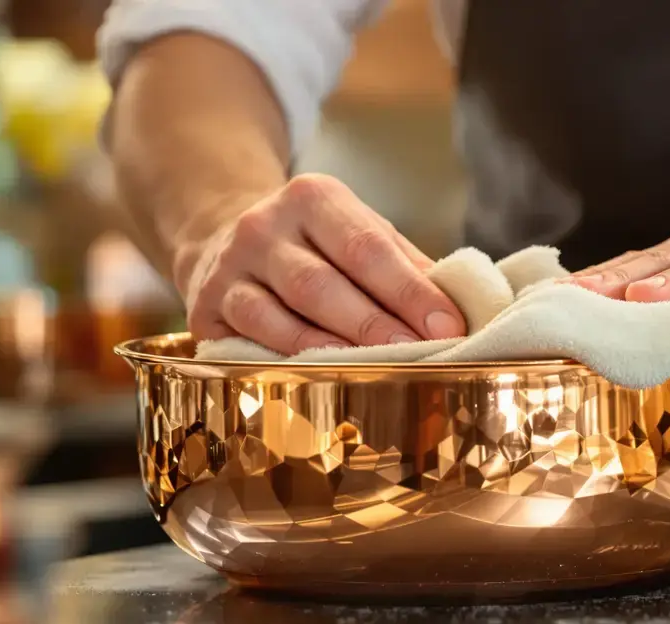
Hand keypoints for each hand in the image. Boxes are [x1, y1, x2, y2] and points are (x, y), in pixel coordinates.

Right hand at [182, 174, 466, 353]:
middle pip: (323, 284)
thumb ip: (405, 266)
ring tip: (377, 374)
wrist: (224, 238)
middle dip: (375, 325)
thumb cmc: (316, 246)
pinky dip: (289, 363)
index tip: (449, 327)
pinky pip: (250, 343)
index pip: (368, 247)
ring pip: (282, 316)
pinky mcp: (206, 308)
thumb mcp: (357, 234)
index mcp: (314, 198)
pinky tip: (320, 379)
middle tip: (421, 356)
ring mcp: (229, 268)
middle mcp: (264, 226)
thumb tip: (463, 310)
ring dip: (332, 350)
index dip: (409, 290)